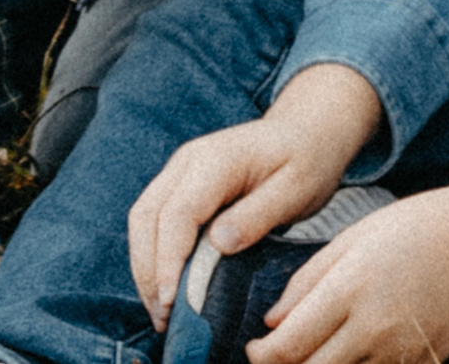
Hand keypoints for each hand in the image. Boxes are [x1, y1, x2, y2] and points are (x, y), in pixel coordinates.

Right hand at [128, 64, 384, 330]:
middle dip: (149, 270)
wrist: (305, 131)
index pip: (177, 214)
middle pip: (147, 217)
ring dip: (145, 266)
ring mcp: (180, 171)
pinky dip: (153, 254)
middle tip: (163, 317)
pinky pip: (154, 219)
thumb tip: (219, 244)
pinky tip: (167, 285)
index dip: (169, 260)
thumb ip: (257, 215)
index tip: (172, 301)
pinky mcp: (180, 185)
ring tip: (161, 310)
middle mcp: (188, 161)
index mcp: (216, 159)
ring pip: (143, 219)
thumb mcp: (296, 189)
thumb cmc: (305, 160)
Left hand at [248, 185, 448, 363]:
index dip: (260, 356)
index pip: (287, 347)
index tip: (255, 347)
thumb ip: (308, 280)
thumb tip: (274, 322)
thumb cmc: (421, 225)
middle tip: (277, 356)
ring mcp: (402, 353)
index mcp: (350, 290)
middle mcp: (374, 329)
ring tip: (314, 354)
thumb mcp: (355, 236)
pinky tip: (352, 354)